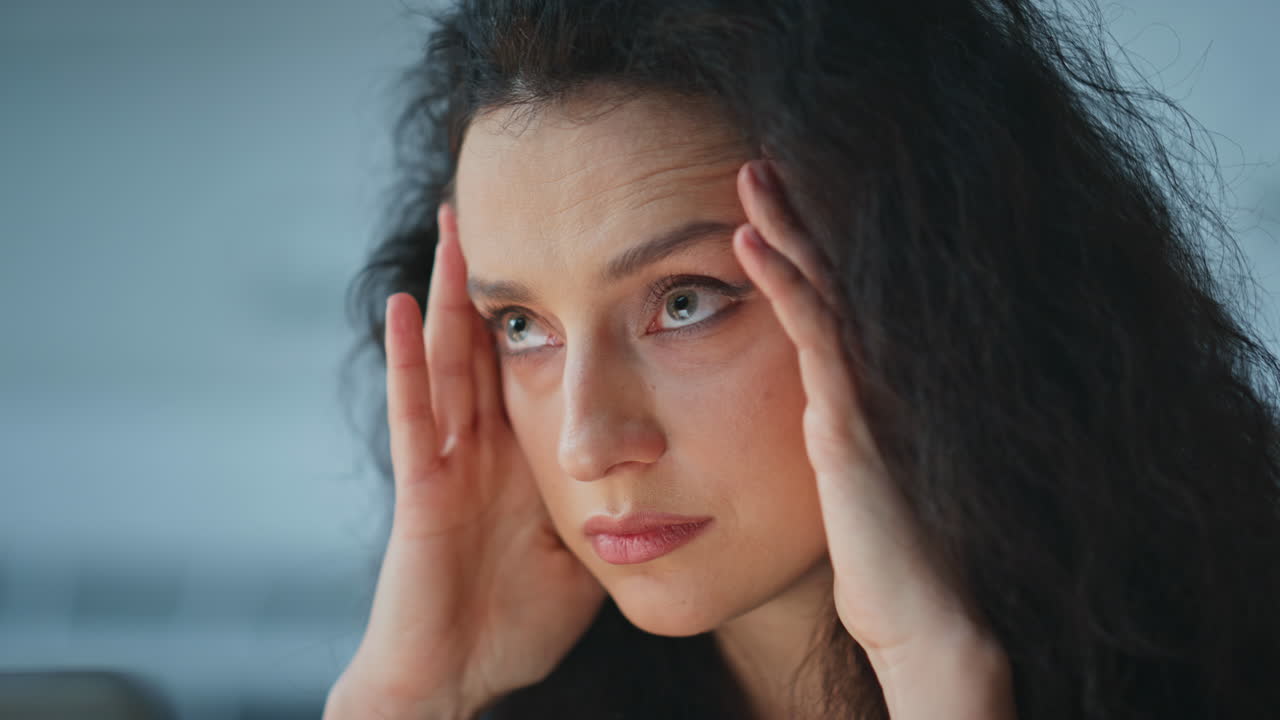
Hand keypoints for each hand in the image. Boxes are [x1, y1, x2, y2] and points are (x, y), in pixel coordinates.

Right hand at [329, 203, 605, 718]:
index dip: (546, 307)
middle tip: (501, 201)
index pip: (535, 364)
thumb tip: (663, 473)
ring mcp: (449, 461)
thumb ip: (609, 503)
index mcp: (521, 455)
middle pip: (488, 343)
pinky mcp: (422, 489)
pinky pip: (414, 416)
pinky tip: (402, 306)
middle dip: (495, 277)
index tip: (567, 248)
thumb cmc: (518, 623)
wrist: (460, 678)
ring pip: (448, 360)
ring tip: (452, 222)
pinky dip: (408, 362)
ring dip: (448, 291)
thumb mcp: (583, 549)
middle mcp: (483, 445)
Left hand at [731, 159, 995, 667]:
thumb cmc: (882, 571)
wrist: (923, 620)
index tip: (759, 207)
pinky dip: (780, 280)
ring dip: (783, 228)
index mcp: (851, 400)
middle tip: (755, 164)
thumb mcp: (842, 497)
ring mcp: (860, 396)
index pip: (822, 307)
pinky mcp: (849, 418)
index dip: (796, 251)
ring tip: (750, 172)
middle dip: (791, 219)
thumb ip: (830, 455)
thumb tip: (810, 443)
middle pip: (825, 281)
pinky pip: (811, 332)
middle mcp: (861, 385)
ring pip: (821, 291)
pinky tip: (746, 239)